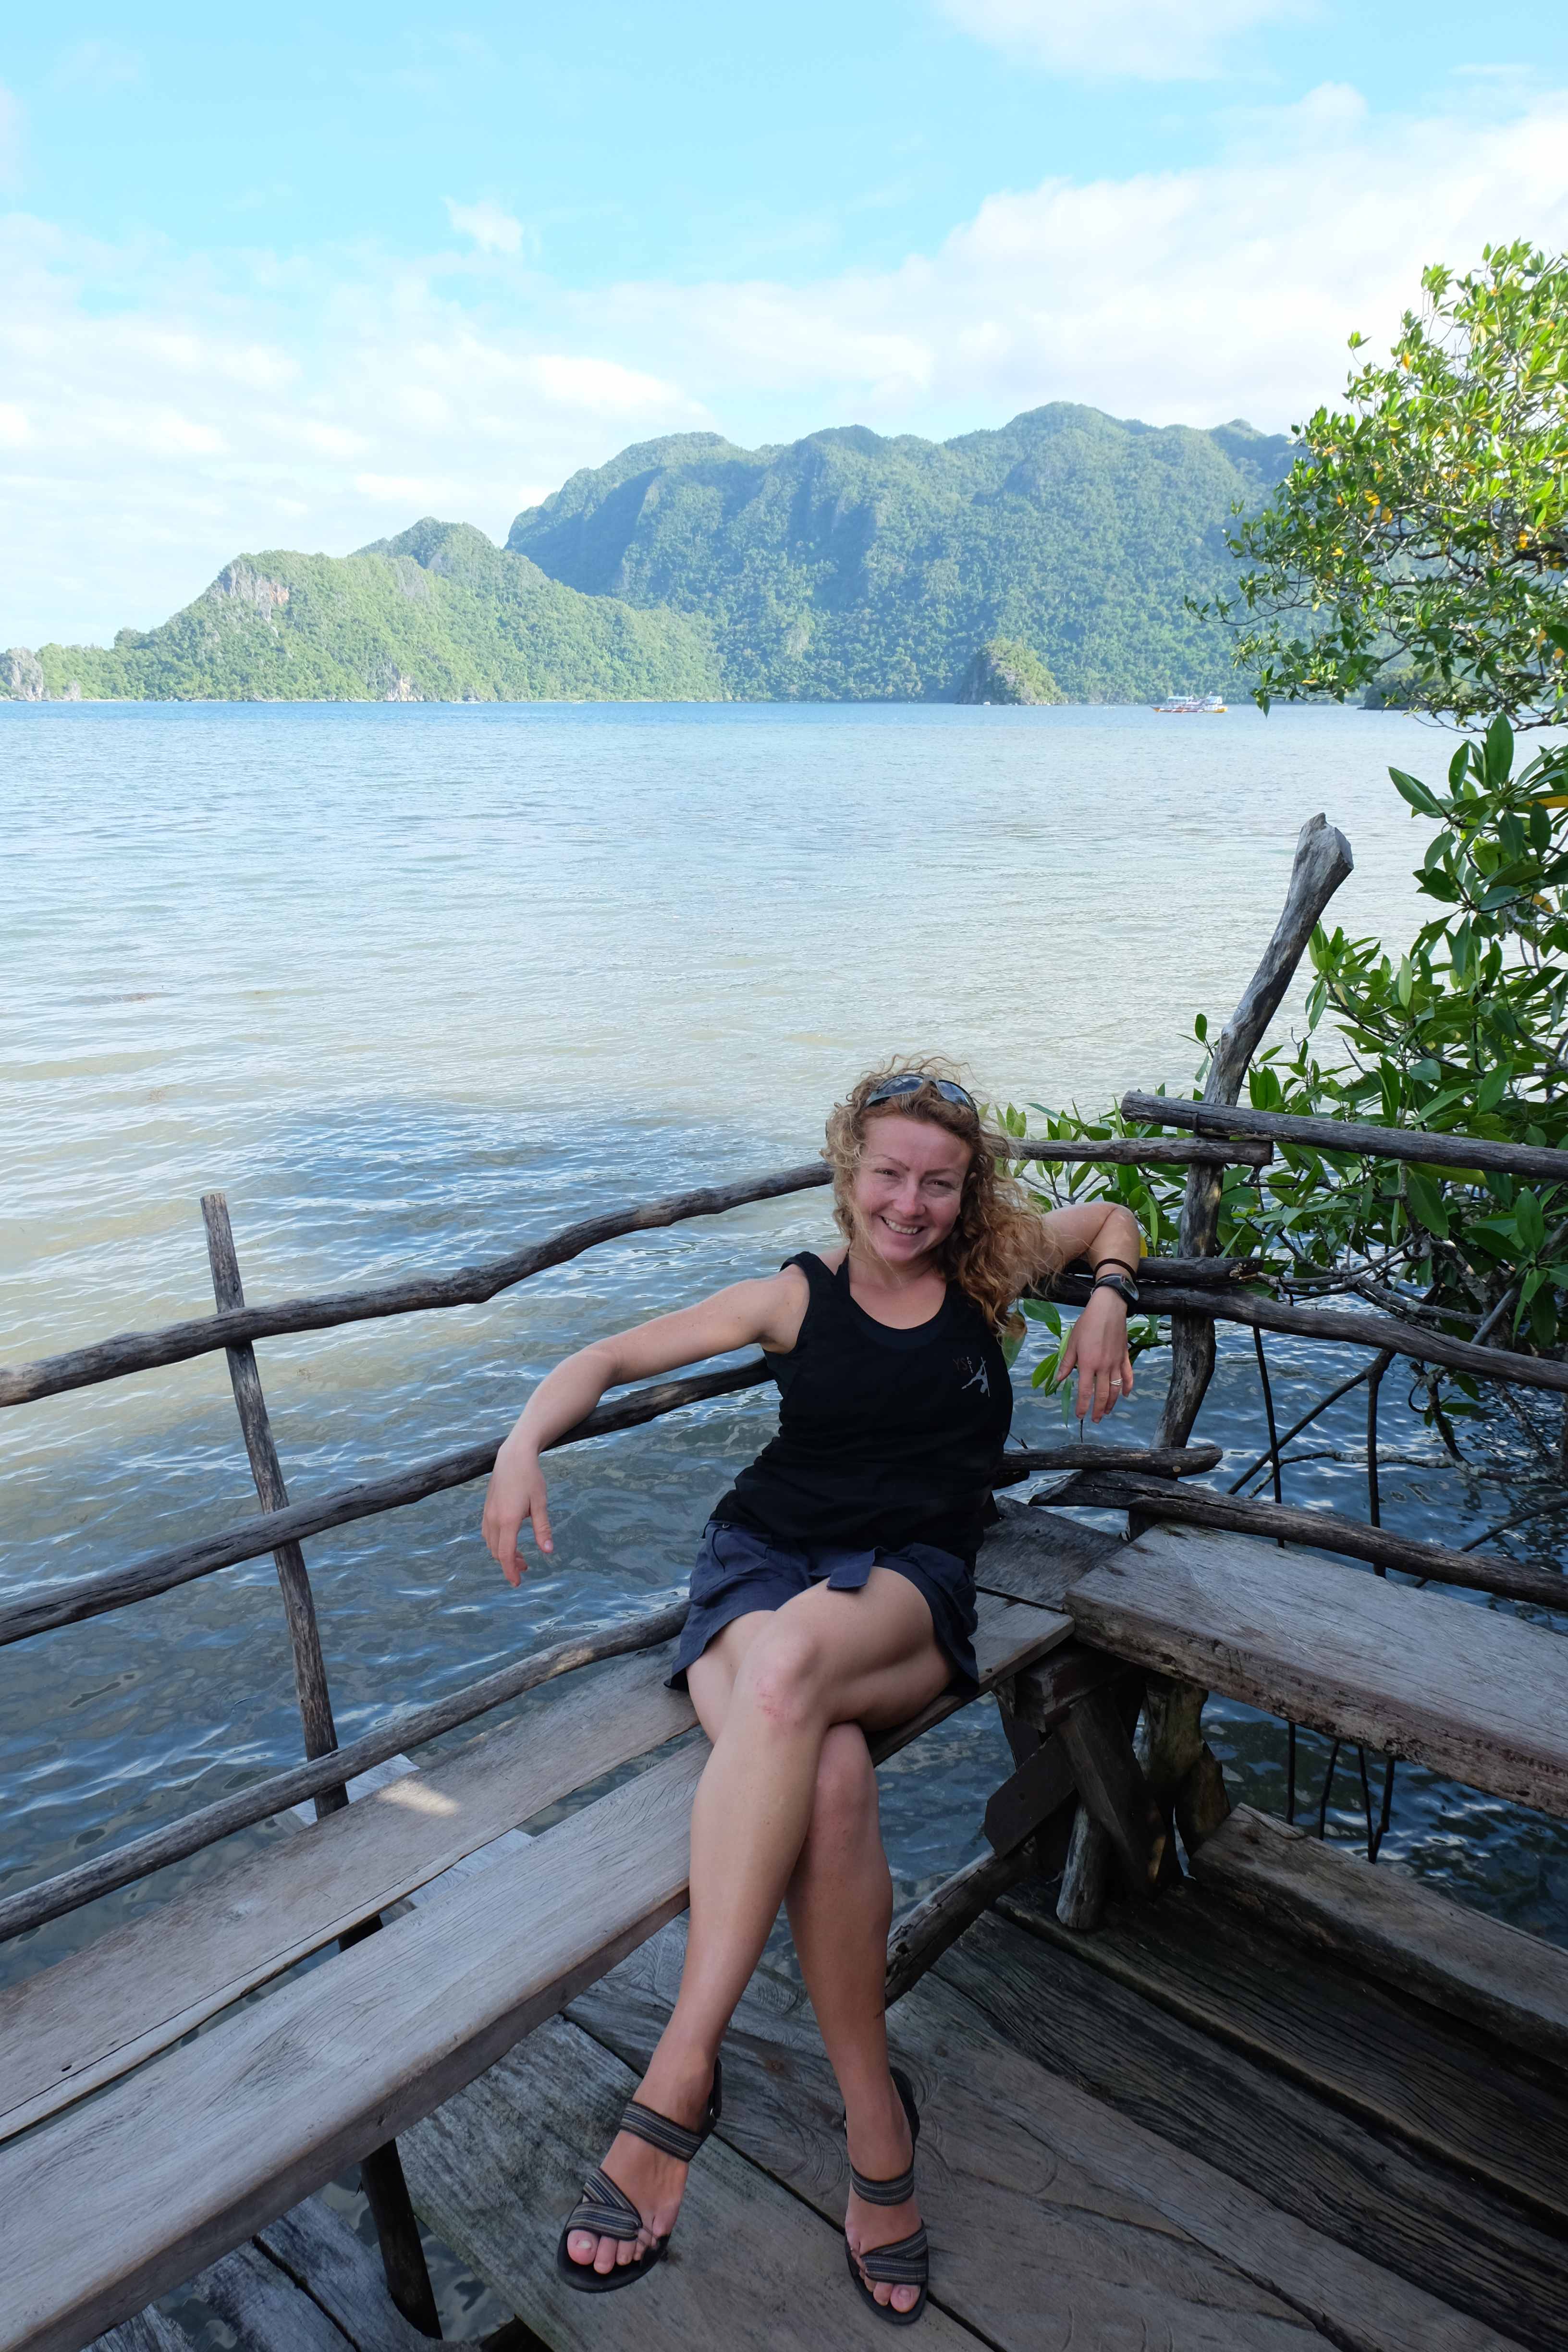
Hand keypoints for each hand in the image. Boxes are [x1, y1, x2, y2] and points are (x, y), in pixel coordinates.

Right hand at [481, 1442, 552, 1585]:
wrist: (512, 1456)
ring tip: (520, 1556)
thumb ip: (543, 1528)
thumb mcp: (540, 1503)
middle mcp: (494, 1519)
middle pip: (497, 1552)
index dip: (511, 1571)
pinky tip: (508, 1540)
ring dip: (503, 1554)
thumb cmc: (530, 1478)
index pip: (506, 1554)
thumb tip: (548, 1551)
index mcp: (508, 1520)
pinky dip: (497, 1543)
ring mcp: (488, 1513)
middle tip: (526, 1567)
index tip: (517, 1583)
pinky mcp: (486, 1508)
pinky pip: (487, 1533)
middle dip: (510, 1564)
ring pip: (491, 1544)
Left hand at [1056, 1289, 1134, 1424]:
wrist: (1107, 1309)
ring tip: (1107, 1411)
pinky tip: (1125, 1395)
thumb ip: (1067, 1363)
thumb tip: (1059, 1379)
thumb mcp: (1072, 1343)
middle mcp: (1103, 1367)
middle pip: (1102, 1394)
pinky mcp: (1124, 1357)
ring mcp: (1116, 1363)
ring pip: (1116, 1388)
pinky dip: (1128, 1387)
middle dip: (1098, 1409)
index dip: (1083, 1406)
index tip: (1080, 1416)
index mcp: (1088, 1364)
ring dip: (1111, 1402)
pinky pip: (1128, 1376)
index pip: (1085, 1391)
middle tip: (1095, 1420)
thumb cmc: (1087, 1324)